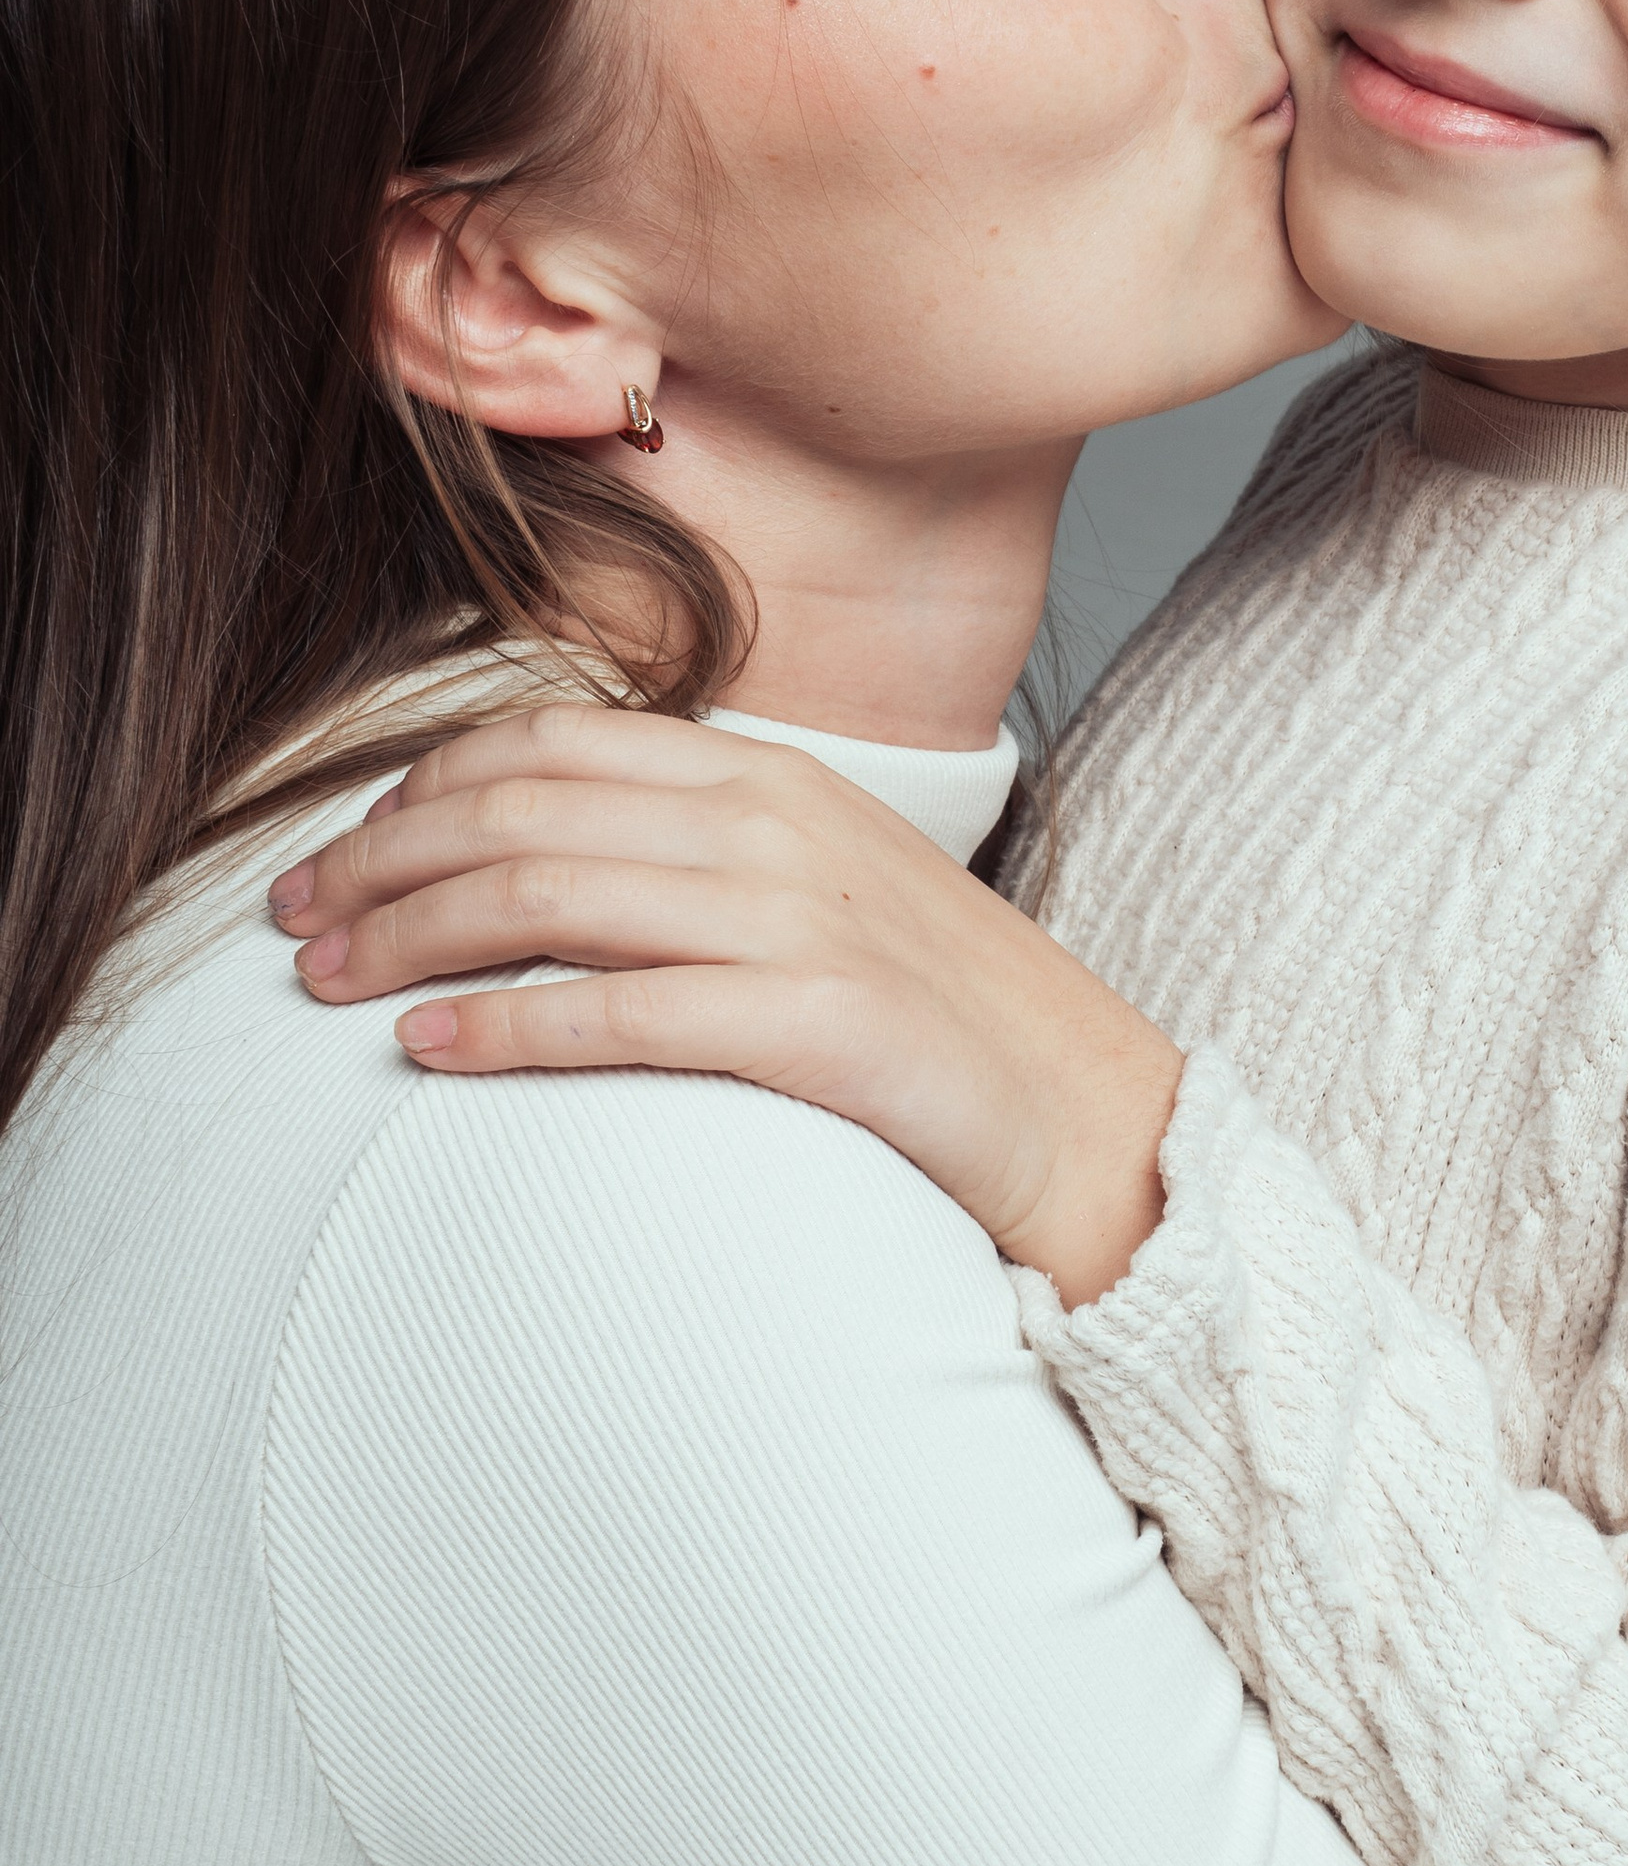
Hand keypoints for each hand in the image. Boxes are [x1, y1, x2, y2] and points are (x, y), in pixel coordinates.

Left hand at [267, 703, 1181, 1307]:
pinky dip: (504, 1030)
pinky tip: (429, 1053)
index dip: (421, 788)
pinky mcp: (817, 1023)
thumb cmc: (942, 1024)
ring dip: (410, 937)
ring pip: (547, 897)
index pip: (551, 743)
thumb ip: (702, 859)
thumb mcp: (823, 895)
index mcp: (771, 777)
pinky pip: (620, 1013)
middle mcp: (777, 824)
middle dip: (378, 863)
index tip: (343, 852)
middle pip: (520, 813)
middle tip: (291, 925)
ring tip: (330, 985)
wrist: (1097, 1122)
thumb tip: (548, 869)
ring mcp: (800, 919)